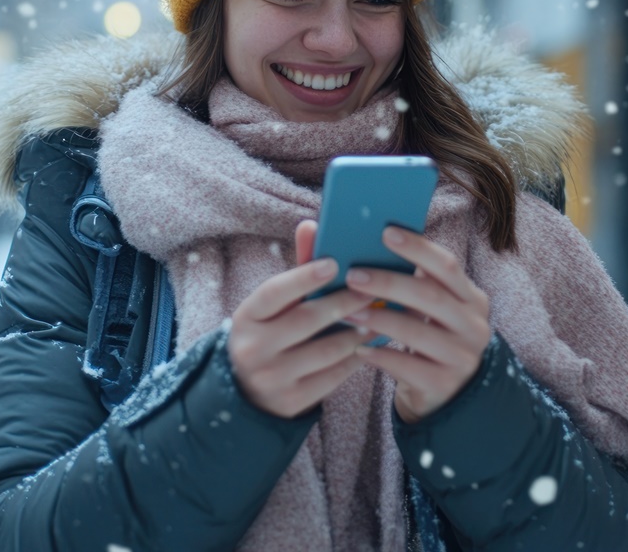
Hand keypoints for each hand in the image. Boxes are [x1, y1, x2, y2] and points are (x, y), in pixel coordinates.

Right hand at [227, 220, 374, 418]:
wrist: (247, 392)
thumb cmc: (270, 332)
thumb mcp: (272, 305)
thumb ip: (297, 268)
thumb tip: (312, 224)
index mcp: (246, 317)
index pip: (274, 292)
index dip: (304, 277)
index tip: (335, 262)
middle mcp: (253, 348)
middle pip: (306, 320)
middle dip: (344, 302)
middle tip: (374, 288)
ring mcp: (272, 378)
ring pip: (326, 350)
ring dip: (358, 330)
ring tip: (382, 314)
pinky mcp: (293, 402)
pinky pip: (334, 376)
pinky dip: (357, 356)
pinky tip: (374, 341)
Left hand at [344, 227, 490, 423]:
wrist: (448, 394)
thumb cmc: (429, 338)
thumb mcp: (431, 310)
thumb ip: (412, 281)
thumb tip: (370, 244)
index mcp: (471, 298)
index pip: (447, 265)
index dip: (417, 248)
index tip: (385, 232)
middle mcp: (473, 325)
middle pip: (430, 296)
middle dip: (389, 283)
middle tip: (353, 275)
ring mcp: (462, 357)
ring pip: (417, 332)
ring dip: (379, 319)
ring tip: (349, 312)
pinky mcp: (444, 385)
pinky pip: (407, 367)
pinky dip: (381, 355)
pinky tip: (359, 348)